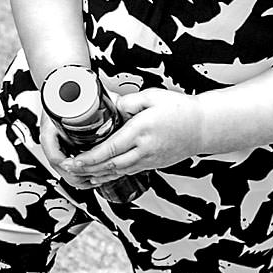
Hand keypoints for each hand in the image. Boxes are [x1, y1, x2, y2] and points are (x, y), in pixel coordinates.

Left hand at [57, 87, 208, 186]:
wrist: (205, 127)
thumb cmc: (181, 110)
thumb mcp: (152, 97)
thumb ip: (128, 102)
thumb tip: (109, 105)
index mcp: (142, 131)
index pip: (110, 148)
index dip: (88, 157)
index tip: (73, 159)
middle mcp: (145, 149)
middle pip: (110, 165)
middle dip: (86, 168)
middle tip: (67, 168)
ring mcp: (150, 160)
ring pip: (118, 171)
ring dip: (96, 174)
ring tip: (78, 173)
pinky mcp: (154, 165)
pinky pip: (128, 172)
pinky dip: (111, 174)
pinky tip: (100, 175)